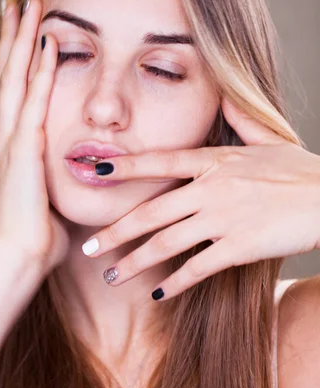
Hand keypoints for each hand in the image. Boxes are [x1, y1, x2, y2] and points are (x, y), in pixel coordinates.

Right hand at [0, 0, 68, 273]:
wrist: (16, 256)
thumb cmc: (32, 235)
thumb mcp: (40, 198)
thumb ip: (47, 178)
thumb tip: (69, 173)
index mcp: (6, 148)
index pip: (9, 94)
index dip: (13, 62)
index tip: (21, 35)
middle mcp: (2, 137)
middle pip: (6, 76)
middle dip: (12, 38)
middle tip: (16, 4)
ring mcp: (9, 140)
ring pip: (14, 78)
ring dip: (22, 40)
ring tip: (28, 6)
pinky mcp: (23, 148)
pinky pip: (34, 100)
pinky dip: (41, 71)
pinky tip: (49, 44)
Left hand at [81, 98, 319, 300]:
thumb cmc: (303, 170)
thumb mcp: (271, 138)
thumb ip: (241, 119)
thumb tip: (226, 94)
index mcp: (215, 161)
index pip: (160, 161)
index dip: (124, 168)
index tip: (93, 172)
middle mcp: (212, 188)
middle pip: (152, 211)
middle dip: (115, 232)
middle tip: (89, 246)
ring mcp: (225, 218)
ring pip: (166, 243)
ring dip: (135, 262)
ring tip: (110, 277)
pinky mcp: (240, 247)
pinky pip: (198, 268)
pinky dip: (175, 282)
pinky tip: (157, 293)